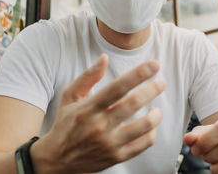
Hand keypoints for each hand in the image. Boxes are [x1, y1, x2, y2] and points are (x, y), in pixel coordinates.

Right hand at [30, 54, 165, 173]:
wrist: (56, 160)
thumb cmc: (65, 123)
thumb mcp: (69, 97)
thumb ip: (88, 77)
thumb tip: (104, 58)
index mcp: (89, 108)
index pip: (118, 87)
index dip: (139, 74)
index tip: (154, 65)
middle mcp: (99, 126)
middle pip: (134, 103)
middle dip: (153, 89)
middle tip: (162, 82)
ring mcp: (109, 144)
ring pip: (144, 126)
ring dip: (156, 114)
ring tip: (156, 107)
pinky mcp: (117, 157)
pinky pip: (144, 144)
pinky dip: (152, 132)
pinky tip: (150, 125)